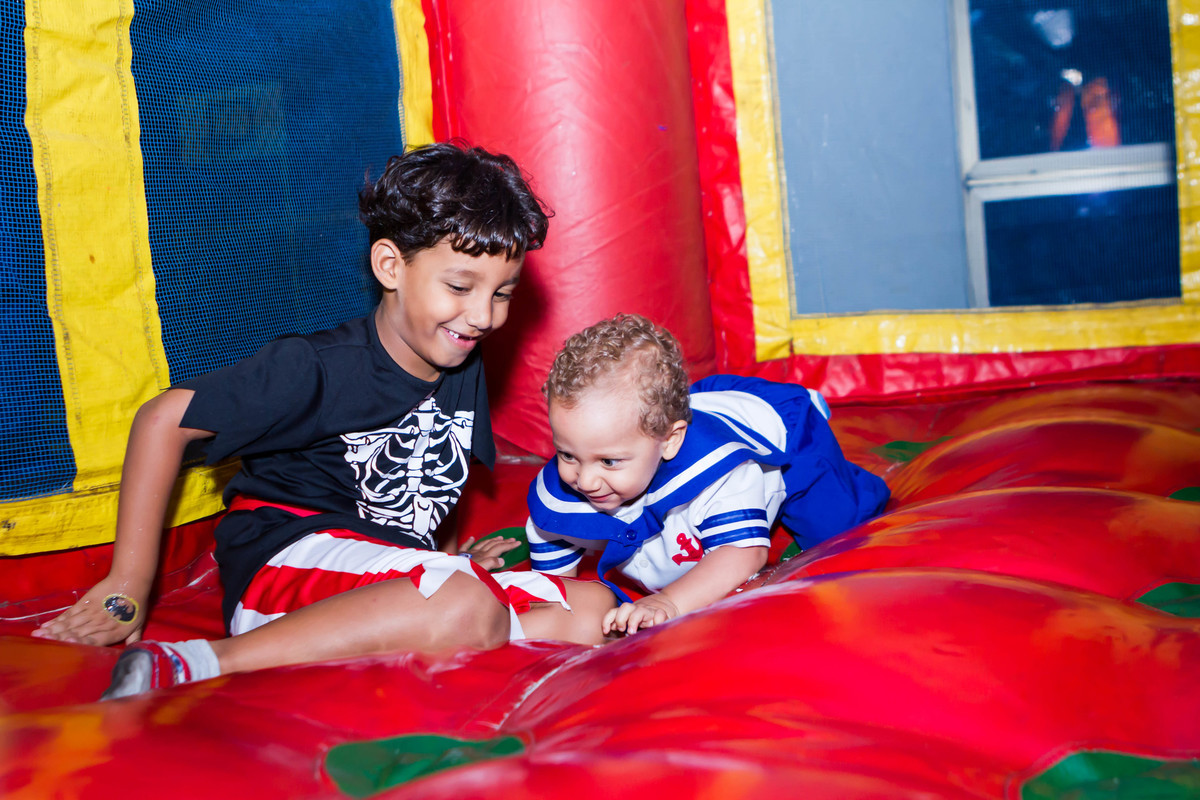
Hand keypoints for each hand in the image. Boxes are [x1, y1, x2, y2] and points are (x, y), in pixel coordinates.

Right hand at [31, 578, 146, 646]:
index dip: (80, 643)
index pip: (93, 641)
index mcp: (112, 632)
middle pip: (77, 633)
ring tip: (39, 636)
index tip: (67, 645)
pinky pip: (69, 614)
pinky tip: (46, 626)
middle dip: (59, 639)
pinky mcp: (84, 602)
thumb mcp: (139, 624)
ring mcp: (90, 612)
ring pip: (70, 624)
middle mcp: (99, 624)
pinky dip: (57, 620)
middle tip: (42, 644)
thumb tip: (135, 654)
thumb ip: (134, 640)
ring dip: (53, 630)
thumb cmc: (136, 604)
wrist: (130, 581)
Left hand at [460, 535, 520, 570]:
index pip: (500, 548)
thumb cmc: (467, 574)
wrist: (452, 574)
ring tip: (499, 537)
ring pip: (483, 543)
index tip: (518, 542)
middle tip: (512, 539)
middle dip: (504, 541)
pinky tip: (472, 538)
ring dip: (492, 540)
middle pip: (493, 544)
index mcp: (485, 556)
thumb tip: (501, 560)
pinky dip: (470, 541)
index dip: (509, 545)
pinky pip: (466, 546)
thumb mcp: (481, 570)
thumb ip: (491, 563)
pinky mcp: (461, 555)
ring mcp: (470, 553)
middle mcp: (478, 552)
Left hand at [602, 593, 679, 635]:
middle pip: (625, 607)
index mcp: (629, 612)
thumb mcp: (633, 622)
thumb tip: (610, 634)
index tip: (606, 631)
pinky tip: (655, 627)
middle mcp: (638, 609)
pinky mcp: (661, 614)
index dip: (608, 620)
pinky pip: (660, 614)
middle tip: (622, 629)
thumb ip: (623, 627)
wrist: (667, 603)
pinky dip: (657, 620)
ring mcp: (649, 611)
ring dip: (634, 620)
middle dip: (620, 618)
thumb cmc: (646, 618)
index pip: (614, 612)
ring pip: (639, 610)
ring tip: (632, 632)